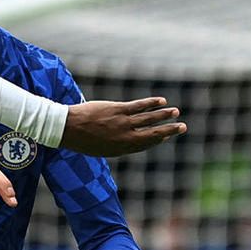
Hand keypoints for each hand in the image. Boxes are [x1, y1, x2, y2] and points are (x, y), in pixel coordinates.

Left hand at [61, 98, 184, 156]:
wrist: (67, 129)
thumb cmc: (81, 140)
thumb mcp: (101, 149)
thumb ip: (116, 145)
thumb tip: (128, 140)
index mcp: (121, 149)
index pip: (145, 144)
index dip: (158, 139)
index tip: (167, 136)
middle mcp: (125, 137)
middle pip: (153, 133)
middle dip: (169, 130)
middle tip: (183, 127)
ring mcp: (122, 123)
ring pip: (149, 118)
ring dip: (164, 114)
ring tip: (175, 112)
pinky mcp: (118, 109)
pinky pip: (139, 106)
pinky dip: (151, 103)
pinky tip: (161, 100)